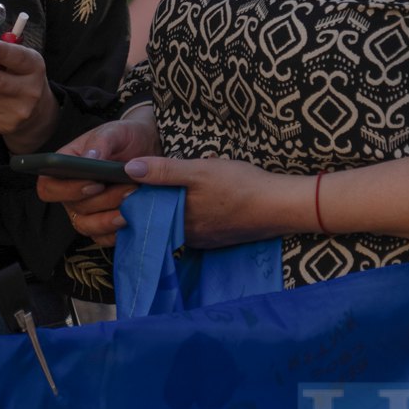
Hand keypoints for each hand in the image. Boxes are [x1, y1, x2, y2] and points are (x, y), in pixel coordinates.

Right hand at [35, 115, 160, 244]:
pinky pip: (102, 237)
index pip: (48, 186)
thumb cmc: (124, 137)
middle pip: (73, 208)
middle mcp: (70, 191)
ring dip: (109, 219)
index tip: (96, 184)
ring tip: (132, 206)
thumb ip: (101, 142)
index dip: (67, 190)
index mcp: (63, 167)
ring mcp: (85, 209)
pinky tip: (133, 220)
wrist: (147, 147)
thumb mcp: (115, 132)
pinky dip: (117, 233)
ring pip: (87, 226)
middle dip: (103, 201)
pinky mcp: (102, 223)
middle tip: (129, 189)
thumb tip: (90, 157)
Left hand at [121, 155, 299, 249]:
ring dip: (175, 206)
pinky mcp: (217, 239)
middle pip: (159, 217)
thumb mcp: (199, 170)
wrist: (279, 206)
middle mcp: (186, 236)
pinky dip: (192, 213)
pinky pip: (194, 227)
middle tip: (160, 178)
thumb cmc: (239, 185)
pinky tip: (202, 199)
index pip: (144, 210)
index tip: (134, 179)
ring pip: (177, 221)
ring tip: (183, 186)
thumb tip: (129, 168)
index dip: (137, 194)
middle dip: (155, 200)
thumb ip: (164, 171)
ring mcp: (202, 240)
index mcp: (176, 220)